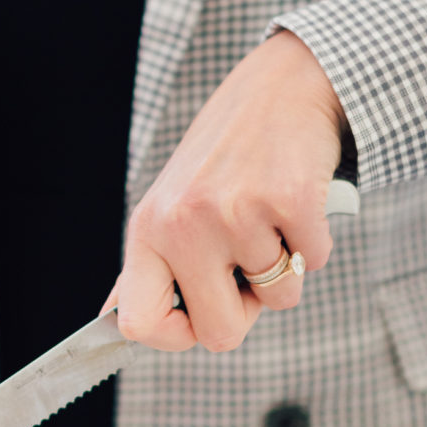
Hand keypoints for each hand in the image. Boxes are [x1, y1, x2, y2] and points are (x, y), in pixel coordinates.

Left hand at [104, 31, 346, 351]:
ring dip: (285, 266)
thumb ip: (148, 266)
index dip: (174, 337)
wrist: (280, 89)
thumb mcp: (169, 205)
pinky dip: (314, 240)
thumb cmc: (223, 158)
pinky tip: (295, 201)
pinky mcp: (288, 199)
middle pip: (220, 332)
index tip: (197, 320)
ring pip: (279, 298)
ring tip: (269, 216)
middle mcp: (183, 222)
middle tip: (247, 265)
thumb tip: (113, 324)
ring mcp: (235, 211)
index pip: (138, 323)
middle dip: (245, 311)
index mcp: (148, 230)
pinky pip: (314, 262)